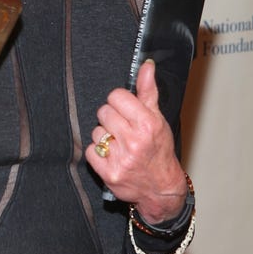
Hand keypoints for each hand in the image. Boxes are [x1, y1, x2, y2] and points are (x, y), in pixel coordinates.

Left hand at [85, 60, 186, 223]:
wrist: (161, 188)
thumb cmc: (159, 150)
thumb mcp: (158, 118)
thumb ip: (148, 91)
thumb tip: (147, 65)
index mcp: (147, 124)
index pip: (116, 96)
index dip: (120, 101)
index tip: (126, 110)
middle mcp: (134, 141)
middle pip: (103, 112)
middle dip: (112, 118)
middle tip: (123, 128)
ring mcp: (121, 159)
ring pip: (96, 131)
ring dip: (105, 136)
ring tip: (119, 143)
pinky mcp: (109, 173)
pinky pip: (90, 151)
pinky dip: (98, 153)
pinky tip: (112, 155)